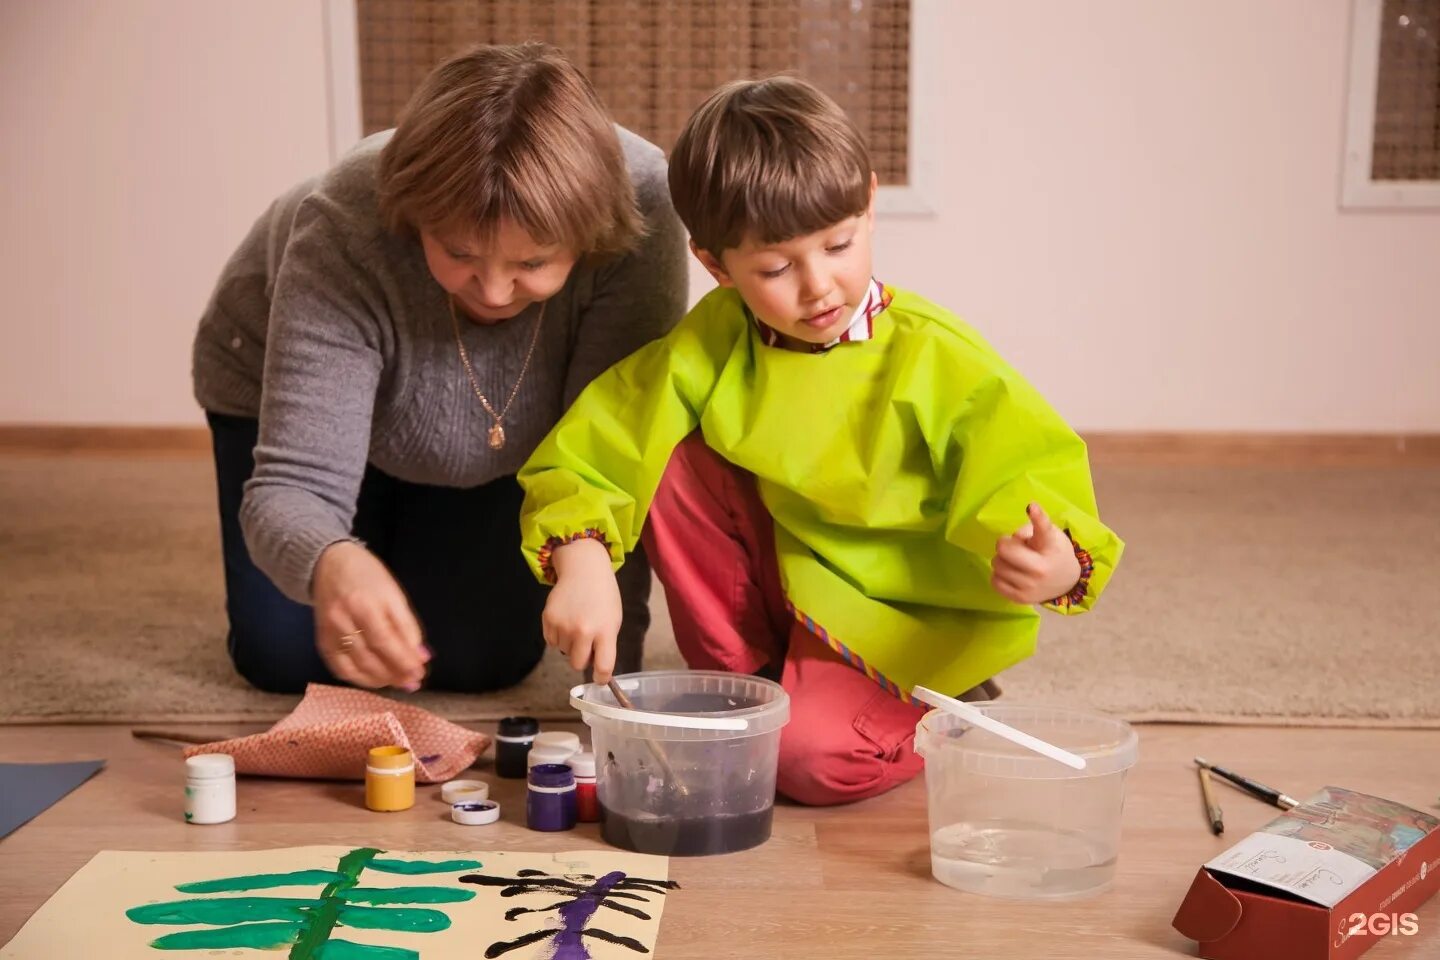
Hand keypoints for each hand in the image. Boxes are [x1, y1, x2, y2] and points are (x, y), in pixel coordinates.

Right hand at [311, 541, 428, 689]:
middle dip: (396, 673)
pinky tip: (375, 680)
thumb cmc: (367, 576)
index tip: (421, 671)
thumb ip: (407, 625)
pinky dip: (359, 678)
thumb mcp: (393, 593)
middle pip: (372, 655)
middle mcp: (345, 618)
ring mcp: (331, 631)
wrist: (328, 564)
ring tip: (399, 683)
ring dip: (381, 679)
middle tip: (413, 682)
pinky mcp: (322, 640)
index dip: (405, 660)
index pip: (387, 640)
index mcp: (366, 602)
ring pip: (356, 665)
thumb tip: (420, 655)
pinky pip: (340, 668)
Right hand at [543, 538, 622, 681]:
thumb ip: (606, 643)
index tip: (600, 679)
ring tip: (577, 622)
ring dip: (570, 644)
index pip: (604, 666)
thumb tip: (596, 668)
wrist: (584, 570)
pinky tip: (566, 619)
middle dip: (582, 659)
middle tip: (587, 644)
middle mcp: (583, 630)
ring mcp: (564, 625)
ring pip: (563, 652)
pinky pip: (552, 642)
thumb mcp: (613, 619)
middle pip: (577, 664)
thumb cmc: (602, 596)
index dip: (601, 678)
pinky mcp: (548, 619)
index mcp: (605, 630)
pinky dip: (558, 636)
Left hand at [991, 503, 1080, 604]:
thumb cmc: (1053, 552)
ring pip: (996, 564)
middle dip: (1005, 544)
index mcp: (1050, 547)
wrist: (1067, 581)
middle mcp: (1040, 568)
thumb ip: (1032, 530)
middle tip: (1013, 547)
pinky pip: (994, 581)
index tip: (1032, 507)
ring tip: (1015, 562)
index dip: (1037, 517)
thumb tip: (1013, 538)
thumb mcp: (1050, 535)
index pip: (1043, 530)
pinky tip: (1011, 573)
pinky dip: (999, 575)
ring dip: (1001, 560)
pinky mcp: (1020, 599)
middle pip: (1004, 549)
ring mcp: (1030, 586)